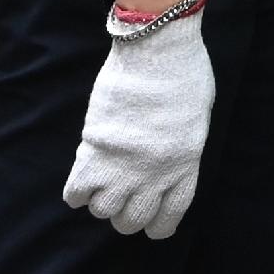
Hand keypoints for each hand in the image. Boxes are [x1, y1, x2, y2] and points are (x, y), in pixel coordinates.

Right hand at [63, 8, 213, 235]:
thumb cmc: (185, 74)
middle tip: (121, 195)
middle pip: (131, 220)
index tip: (149, 222)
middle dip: (125, 214)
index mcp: (185, 167)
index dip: (155, 224)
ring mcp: (123, 166)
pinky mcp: (94, 151)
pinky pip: (77, 192)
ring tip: (102, 180)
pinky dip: (77, 192)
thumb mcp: (196, 120)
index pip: (167, 219)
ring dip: (101, 200)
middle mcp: (154, 175)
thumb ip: (180, 150)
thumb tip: (164, 164)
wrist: (157, 49)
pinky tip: (83, 178)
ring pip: (103, 210)